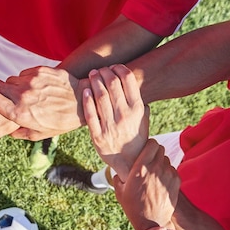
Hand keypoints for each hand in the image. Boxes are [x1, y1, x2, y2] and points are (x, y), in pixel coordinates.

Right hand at [0, 66, 83, 139]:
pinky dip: (26, 78)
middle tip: (5, 94)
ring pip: (11, 79)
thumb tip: (9, 131)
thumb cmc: (62, 121)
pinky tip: (36, 86)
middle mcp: (23, 96)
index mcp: (20, 113)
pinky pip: (24, 73)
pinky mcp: (40, 71)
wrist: (82, 101)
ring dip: (14, 85)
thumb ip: (21, 132)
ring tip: (25, 92)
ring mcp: (31, 81)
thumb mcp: (40, 133)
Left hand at [83, 64, 148, 181]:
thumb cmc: (136, 137)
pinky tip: (85, 91)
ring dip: (95, 81)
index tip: (113, 67)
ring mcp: (110, 126)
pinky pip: (90, 114)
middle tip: (99, 70)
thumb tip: (133, 85)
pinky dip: (87, 100)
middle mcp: (124, 116)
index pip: (128, 80)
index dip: (119, 69)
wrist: (130, 162)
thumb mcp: (143, 119)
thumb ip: (140, 103)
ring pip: (100, 97)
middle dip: (104, 73)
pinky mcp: (97, 136)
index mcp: (137, 109)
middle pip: (112, 85)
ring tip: (92, 75)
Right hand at [114, 139, 179, 229]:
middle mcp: (155, 169)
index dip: (148, 145)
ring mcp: (168, 174)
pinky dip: (167, 172)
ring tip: (153, 174)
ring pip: (166, 159)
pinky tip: (160, 182)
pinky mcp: (176, 181)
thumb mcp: (120, 191)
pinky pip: (172, 169)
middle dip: (154, 152)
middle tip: (148, 161)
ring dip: (160, 162)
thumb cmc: (133, 207)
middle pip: (160, 148)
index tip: (145, 150)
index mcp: (140, 168)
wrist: (152, 222)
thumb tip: (117, 170)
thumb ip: (118, 176)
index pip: (152, 143)